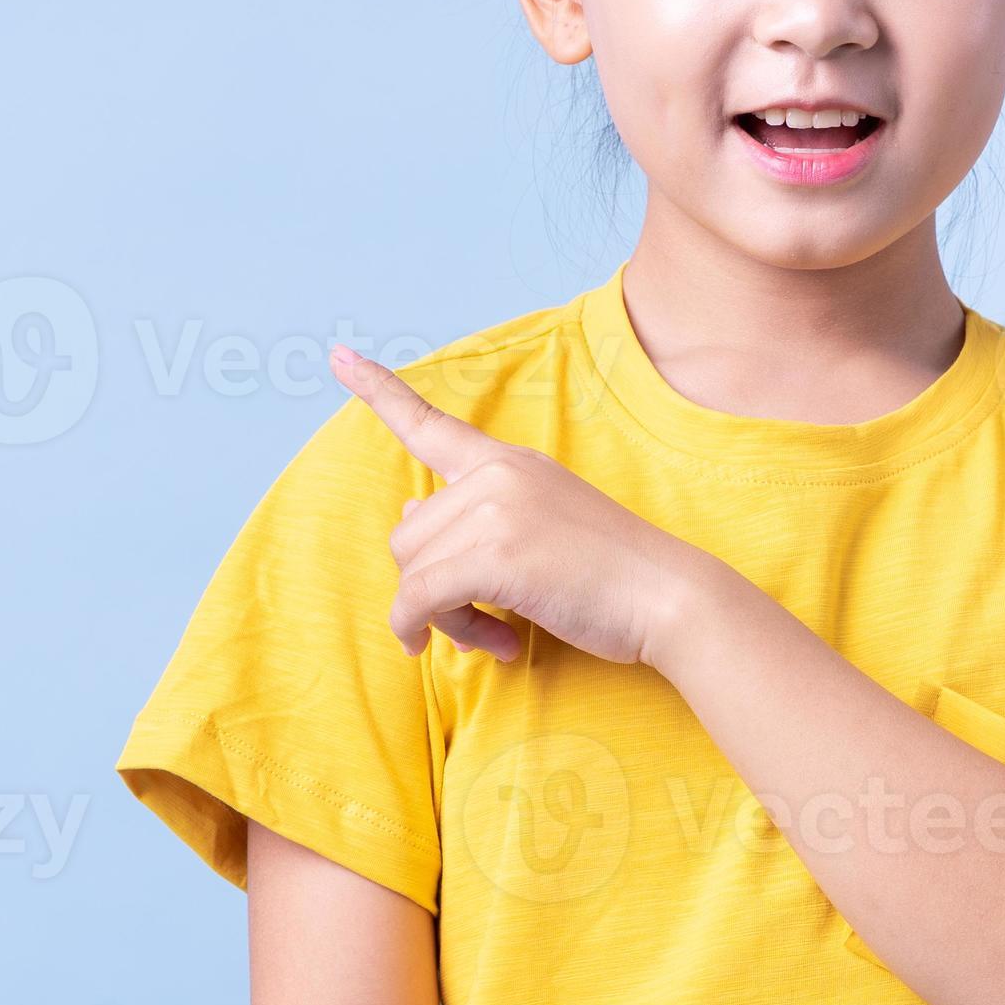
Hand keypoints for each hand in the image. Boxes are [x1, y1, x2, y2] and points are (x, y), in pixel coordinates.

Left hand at [328, 342, 720, 667]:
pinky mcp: (495, 555)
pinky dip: (426, 630)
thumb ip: (473, 520)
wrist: (668, 595)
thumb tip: (405, 522)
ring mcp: (495, 510)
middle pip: (408, 536)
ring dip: (443, 616)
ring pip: (412, 572)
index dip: (378, 391)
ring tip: (496, 632)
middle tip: (482, 620)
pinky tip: (481, 648)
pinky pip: (420, 599)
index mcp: (508, 462)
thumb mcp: (538, 527)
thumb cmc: (608, 574)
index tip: (337, 356)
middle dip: (433, 587)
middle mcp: (495, 476)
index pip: (430, 423)